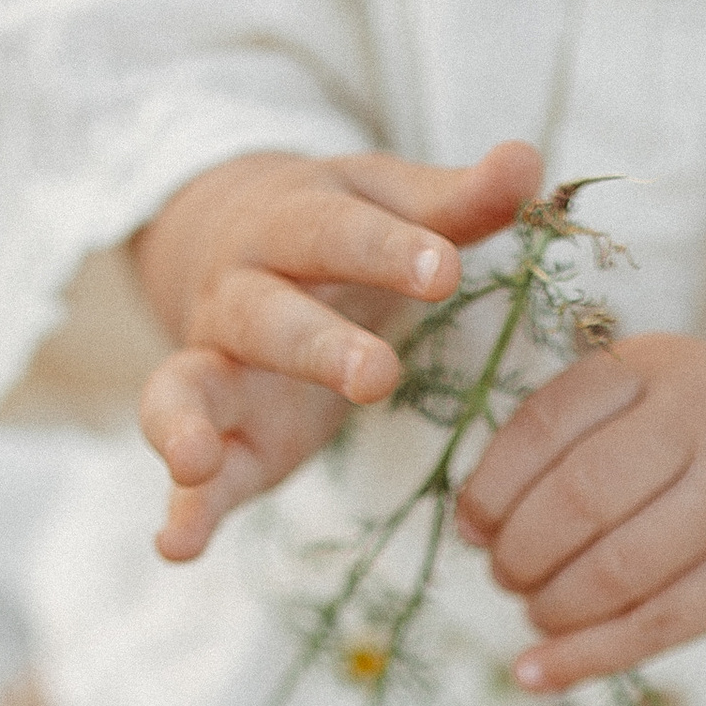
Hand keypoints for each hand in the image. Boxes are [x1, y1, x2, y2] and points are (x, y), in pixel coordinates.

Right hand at [134, 139, 542, 561]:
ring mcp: (218, 370)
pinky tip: (176, 547)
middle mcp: (241, 295)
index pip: (335, 231)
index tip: (444, 268)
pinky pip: (191, 477)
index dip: (386, 250)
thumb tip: (528, 158)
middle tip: (376, 376)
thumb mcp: (393, 203)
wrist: (237, 241)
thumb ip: (458, 200)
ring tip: (191, 461)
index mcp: (293, 225)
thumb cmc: (342, 229)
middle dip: (313, 345)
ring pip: (189, 388)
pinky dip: (181, 511)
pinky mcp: (220, 439)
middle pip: (265, 315)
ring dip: (184, 425)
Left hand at [454, 337, 705, 692]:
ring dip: (552, 606)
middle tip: (506, 575)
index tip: (473, 526)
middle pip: (579, 499)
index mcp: (656, 367)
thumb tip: (473, 526)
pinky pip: (656, 625)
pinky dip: (585, 658)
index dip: (492, 488)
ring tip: (538, 609)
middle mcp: (705, 421)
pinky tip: (536, 672)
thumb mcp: (646, 399)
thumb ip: (564, 442)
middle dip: (520, 553)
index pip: (545, 426)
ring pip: (617, 570)